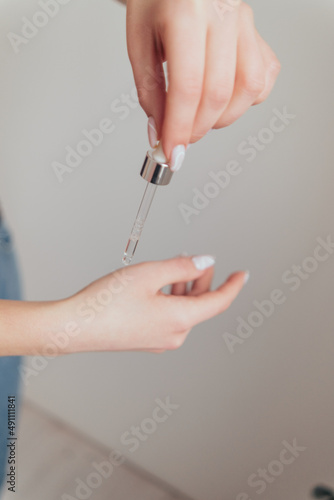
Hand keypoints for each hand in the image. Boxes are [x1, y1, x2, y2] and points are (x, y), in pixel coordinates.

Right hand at [65, 255, 247, 353]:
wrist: (77, 327)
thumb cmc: (107, 303)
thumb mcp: (150, 274)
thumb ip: (182, 266)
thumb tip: (205, 263)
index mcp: (180, 319)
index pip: (219, 302)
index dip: (233, 286)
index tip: (242, 275)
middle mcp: (174, 335)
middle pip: (200, 305)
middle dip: (203, 280)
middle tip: (198, 260)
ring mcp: (160, 340)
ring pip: (184, 311)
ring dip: (184, 288)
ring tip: (175, 268)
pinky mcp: (147, 340)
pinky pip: (169, 318)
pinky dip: (171, 300)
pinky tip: (160, 286)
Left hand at [126, 0, 280, 168]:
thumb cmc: (156, 2)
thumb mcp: (139, 43)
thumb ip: (150, 91)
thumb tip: (161, 132)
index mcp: (186, 11)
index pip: (188, 86)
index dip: (179, 129)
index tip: (171, 153)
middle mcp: (222, 14)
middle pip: (218, 94)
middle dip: (196, 129)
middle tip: (179, 139)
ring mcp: (246, 23)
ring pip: (248, 90)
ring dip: (222, 118)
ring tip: (199, 116)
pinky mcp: (258, 34)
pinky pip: (263, 79)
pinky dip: (245, 101)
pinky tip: (224, 99)